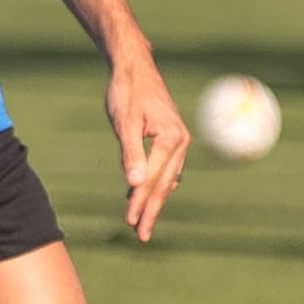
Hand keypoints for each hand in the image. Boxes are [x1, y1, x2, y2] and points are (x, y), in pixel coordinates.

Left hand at [105, 46, 188, 241]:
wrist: (134, 68)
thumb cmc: (126, 92)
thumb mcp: (123, 122)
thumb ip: (129, 153)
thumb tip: (134, 183)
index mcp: (171, 138)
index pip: (153, 179)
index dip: (141, 202)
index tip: (130, 222)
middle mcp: (180, 141)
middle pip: (164, 183)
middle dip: (151, 209)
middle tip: (140, 235)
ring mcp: (177, 141)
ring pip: (166, 178)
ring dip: (152, 199)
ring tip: (140, 222)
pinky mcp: (170, 139)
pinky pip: (164, 168)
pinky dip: (153, 183)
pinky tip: (141, 195)